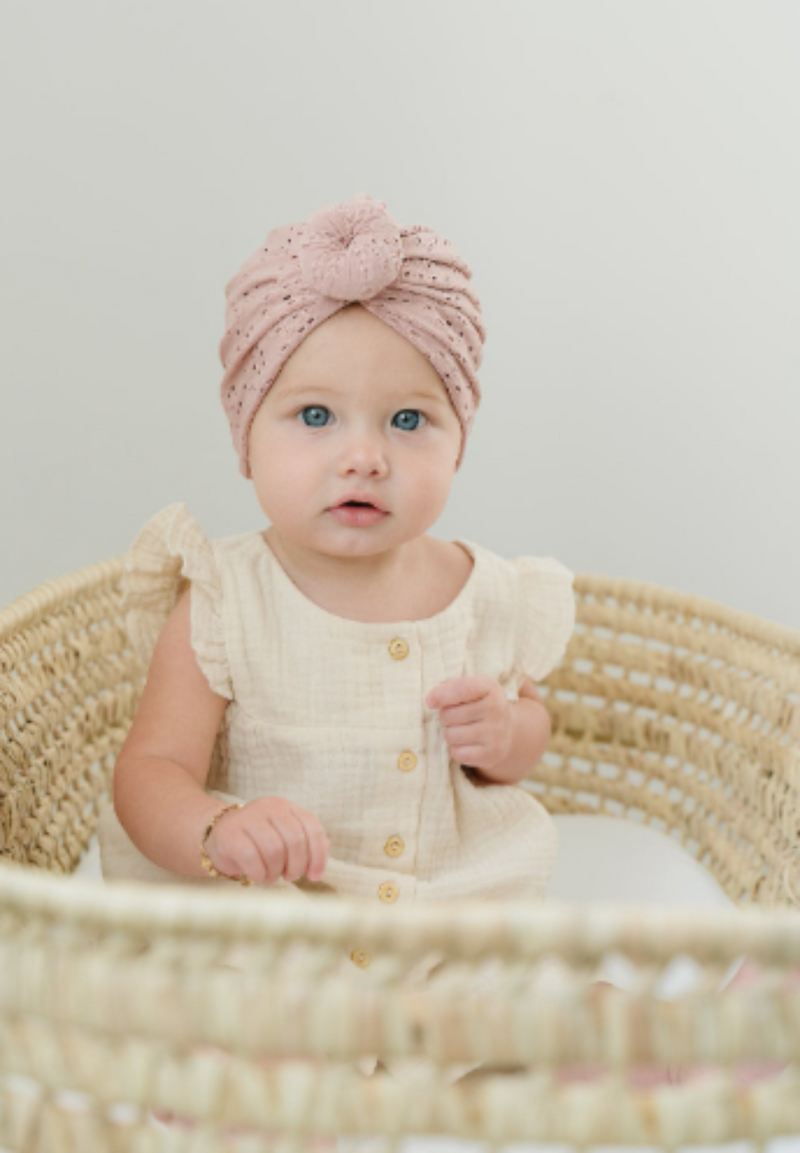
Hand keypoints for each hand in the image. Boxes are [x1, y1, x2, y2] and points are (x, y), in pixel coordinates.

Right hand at [205, 796, 330, 884]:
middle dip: (296, 866)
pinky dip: (258, 873)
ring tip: (272, 877)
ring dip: (276, 872)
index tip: (315, 876)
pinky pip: (251, 857)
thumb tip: (318, 868)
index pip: (312, 827)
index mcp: (286, 807)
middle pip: (295, 840)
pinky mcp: (230, 834)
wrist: (218, 835)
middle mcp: (269, 808)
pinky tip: (257, 876)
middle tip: (289, 876)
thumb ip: (305, 846)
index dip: (318, 855)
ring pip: (274, 850)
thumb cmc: (258, 842)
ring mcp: (248, 818)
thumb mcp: (284, 837)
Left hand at [425, 676, 512, 771]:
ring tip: (463, 730)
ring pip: (451, 735)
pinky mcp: (493, 754)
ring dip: (450, 734)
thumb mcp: (469, 688)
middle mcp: (497, 709)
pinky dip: (457, 750)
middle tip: (457, 717)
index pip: (462, 688)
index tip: (430, 702)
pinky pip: (458, 754)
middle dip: (446, 716)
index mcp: (490, 687)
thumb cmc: (478, 705)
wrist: (506, 729)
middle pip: (450, 715)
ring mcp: (497, 733)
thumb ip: (449, 688)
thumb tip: (431, 701)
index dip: (441, 695)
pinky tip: (468, 744)